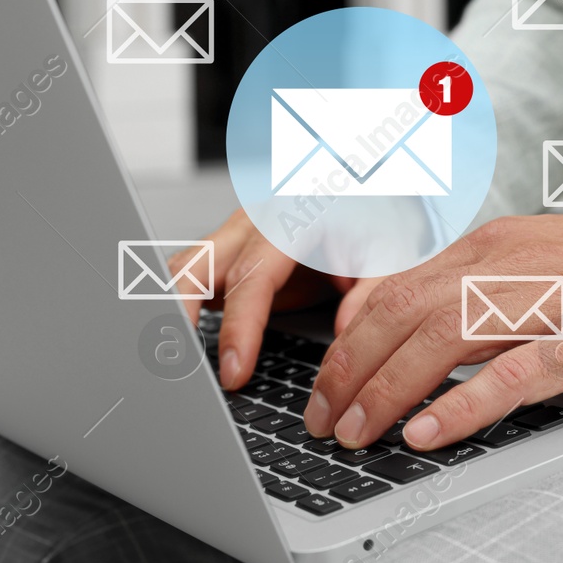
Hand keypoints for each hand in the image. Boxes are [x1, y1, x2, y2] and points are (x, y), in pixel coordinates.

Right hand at [166, 210, 386, 388]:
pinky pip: (194, 275)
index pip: (251, 277)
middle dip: (178, 317)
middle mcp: (254, 221)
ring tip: (174, 361)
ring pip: (185, 268)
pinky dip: (181, 306)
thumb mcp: (389, 247)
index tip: (234, 371)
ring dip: (173, 312)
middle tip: (180, 367)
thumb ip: (372, 289)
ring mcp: (237, 234)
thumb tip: (345, 335)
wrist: (369, 192)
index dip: (238, 328)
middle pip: (195, 265)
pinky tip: (181, 341)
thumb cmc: (376, 215)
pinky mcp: (234, 251)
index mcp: (290, 217)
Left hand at [302, 196, 562, 449]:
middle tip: (322, 418)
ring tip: (355, 433)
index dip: (347, 335)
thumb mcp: (542, 259)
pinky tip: (426, 435)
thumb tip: (423, 332)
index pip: (394, 285)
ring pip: (439, 339)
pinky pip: (512, 376)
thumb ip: (481, 288)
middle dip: (347, 369)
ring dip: (384, 390)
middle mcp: (509, 265)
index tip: (326, 376)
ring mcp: (549, 302)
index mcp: (493, 246)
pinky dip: (460, 407)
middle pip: (401, 314)